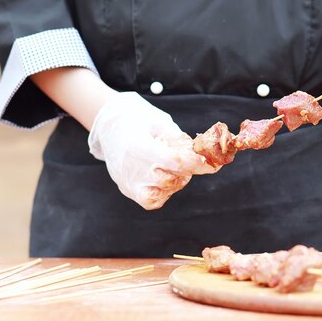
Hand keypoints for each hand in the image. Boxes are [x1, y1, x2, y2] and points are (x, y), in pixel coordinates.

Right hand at [88, 92, 216, 209]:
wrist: (109, 125)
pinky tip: (165, 177)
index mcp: (138, 146)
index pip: (174, 161)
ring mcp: (128, 182)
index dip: (196, 164)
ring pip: (163, 192)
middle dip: (186, 170)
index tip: (211, 164)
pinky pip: (151, 200)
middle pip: (170, 179)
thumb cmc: (137, 119)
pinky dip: (164, 192)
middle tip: (187, 158)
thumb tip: (200, 154)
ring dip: (176, 180)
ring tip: (171, 164)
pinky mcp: (127, 189)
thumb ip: (179, 139)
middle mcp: (131, 168)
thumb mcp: (159, 121)